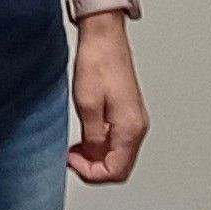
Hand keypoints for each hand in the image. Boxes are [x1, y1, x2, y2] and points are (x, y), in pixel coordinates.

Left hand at [68, 17, 148, 184]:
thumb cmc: (96, 63)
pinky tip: (86, 135)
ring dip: (97, 156)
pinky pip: (117, 140)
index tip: (72, 161)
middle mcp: (138, 126)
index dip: (91, 173)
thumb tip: (94, 157)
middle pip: (119, 166)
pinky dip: (101, 144)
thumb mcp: (87, 106)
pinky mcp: (128, 112)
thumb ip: (93, 138)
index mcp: (131, 128)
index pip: (116, 171)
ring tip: (76, 146)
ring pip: (119, 155)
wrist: (104, 36)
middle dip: (94, 167)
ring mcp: (135, 119)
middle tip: (72, 156)